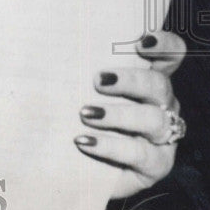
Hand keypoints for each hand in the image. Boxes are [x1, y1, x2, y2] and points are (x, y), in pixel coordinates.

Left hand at [74, 31, 186, 199]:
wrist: (75, 166)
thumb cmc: (74, 117)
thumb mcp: (75, 89)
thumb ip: (74, 68)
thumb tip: (40, 45)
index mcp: (146, 79)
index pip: (169, 55)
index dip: (164, 45)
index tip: (141, 42)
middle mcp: (161, 104)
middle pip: (158, 85)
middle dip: (130, 80)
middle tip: (98, 80)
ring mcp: (162, 136)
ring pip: (154, 119)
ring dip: (119, 115)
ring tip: (86, 114)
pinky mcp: (156, 165)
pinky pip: (141, 153)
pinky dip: (111, 146)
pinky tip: (84, 141)